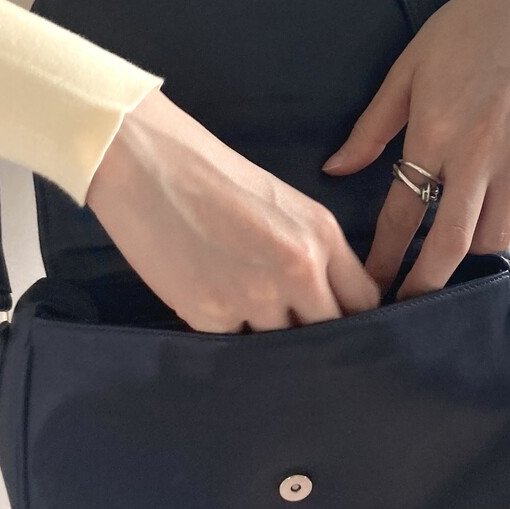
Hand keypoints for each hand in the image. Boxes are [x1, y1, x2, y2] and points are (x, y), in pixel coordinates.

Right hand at [85, 87, 380, 332]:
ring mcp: (255, 297)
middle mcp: (299, 269)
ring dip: (269, 342)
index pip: (364, 302)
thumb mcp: (282, 203)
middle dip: (317, 338)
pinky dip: (226, 336)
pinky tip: (212, 308)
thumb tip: (325, 300)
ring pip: (281, 346)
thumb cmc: (211, 174)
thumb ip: (313, 252)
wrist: (145, 161)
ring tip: (246, 317)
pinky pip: (233, 346)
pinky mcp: (210, 315)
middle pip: (330, 334)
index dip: (353, 320)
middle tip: (297, 336)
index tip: (340, 326)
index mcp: (322, 235)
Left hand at [321, 0, 509, 300]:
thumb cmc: (465, 31)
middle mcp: (482, 153)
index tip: (373, 283)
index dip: (386, 256)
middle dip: (427, 283)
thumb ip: (371, 127)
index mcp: (438, 132)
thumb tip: (336, 169)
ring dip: (467, 252)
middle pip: (454, 244)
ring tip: (446, 254)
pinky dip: (500, 217)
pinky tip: (481, 210)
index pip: (405, 212)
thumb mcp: (406, 71)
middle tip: (408, 303)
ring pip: (494, 235)